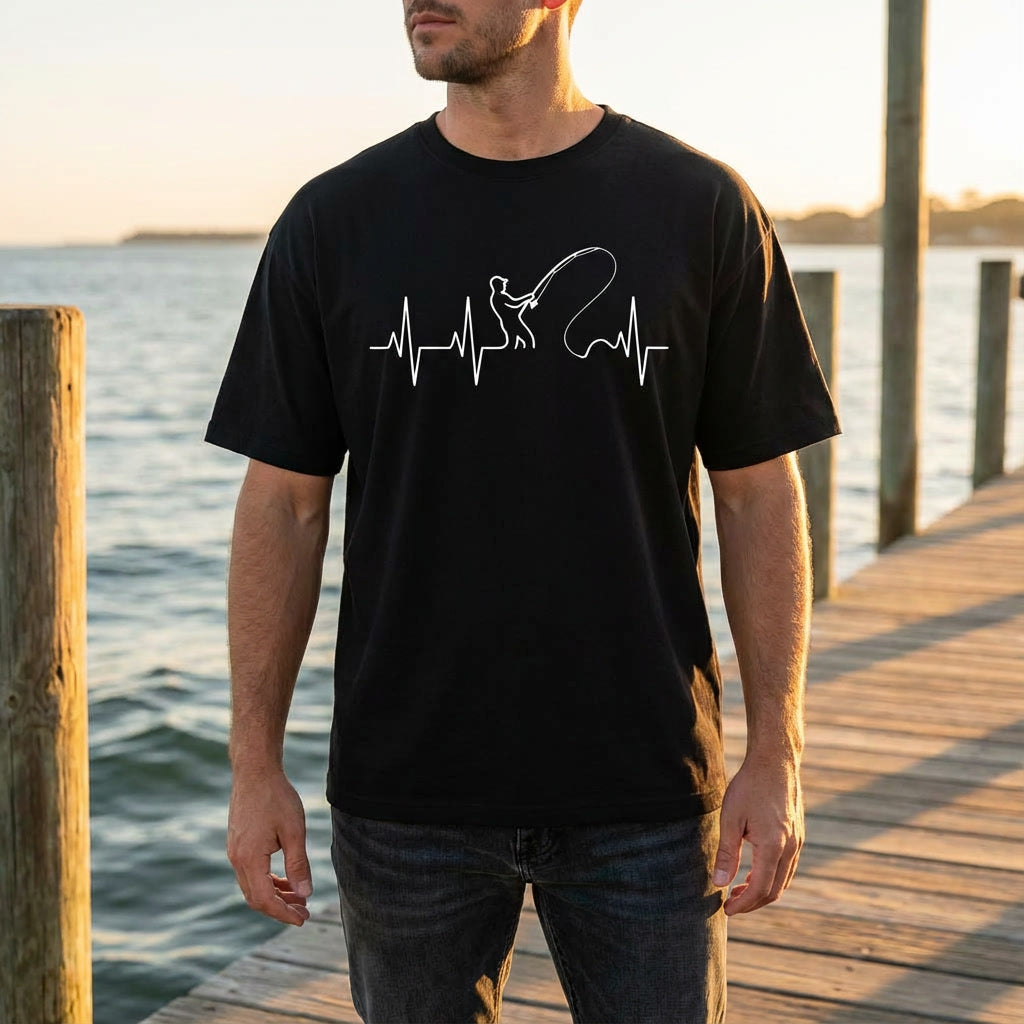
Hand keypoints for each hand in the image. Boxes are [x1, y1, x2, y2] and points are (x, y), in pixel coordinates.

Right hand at [227, 766, 312, 925]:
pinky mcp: (237, 844)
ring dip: (275, 895)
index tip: (303, 919)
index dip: (283, 913)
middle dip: (280, 908)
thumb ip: (298, 864)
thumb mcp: (294, 831)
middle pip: (255, 898)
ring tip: (299, 897)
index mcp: (249, 859)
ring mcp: (234, 851)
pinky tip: (285, 880)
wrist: (255, 771)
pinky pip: (250, 873)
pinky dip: (268, 881)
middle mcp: (237, 859)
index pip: (264, 900)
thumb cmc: (277, 797)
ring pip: (252, 886)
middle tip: (304, 912)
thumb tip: (305, 893)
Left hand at [712, 755, 803, 914]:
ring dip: (763, 891)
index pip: (761, 889)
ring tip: (739, 891)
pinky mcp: (798, 835)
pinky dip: (771, 877)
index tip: (726, 910)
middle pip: (775, 890)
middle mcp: (791, 848)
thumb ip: (726, 853)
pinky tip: (753, 872)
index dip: (743, 904)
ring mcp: (798, 842)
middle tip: (730, 905)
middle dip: (753, 902)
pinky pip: (787, 867)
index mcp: (774, 846)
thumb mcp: (731, 818)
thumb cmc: (749, 787)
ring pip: (783, 880)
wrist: (775, 762)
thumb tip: (719, 884)